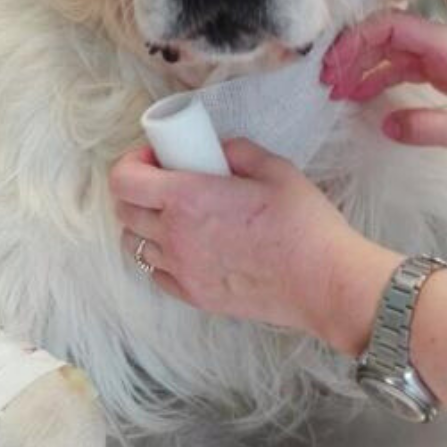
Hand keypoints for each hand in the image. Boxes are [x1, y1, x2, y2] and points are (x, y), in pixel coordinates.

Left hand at [109, 139, 397, 353]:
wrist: (322, 281)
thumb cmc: (303, 224)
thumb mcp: (275, 169)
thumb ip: (238, 152)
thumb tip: (219, 149)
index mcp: (188, 198)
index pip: (124, 180)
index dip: (131, 162)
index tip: (153, 157)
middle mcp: (175, 235)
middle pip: (124, 211)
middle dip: (136, 190)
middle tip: (164, 182)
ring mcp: (182, 270)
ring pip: (135, 245)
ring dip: (145, 225)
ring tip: (175, 216)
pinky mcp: (194, 296)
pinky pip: (157, 274)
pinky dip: (161, 257)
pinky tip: (186, 247)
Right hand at [322, 12, 446, 163]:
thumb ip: (427, 128)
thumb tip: (385, 124)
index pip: (392, 27)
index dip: (356, 42)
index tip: (333, 68)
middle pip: (387, 36)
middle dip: (353, 55)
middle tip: (327, 85)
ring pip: (395, 55)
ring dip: (365, 70)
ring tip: (338, 95)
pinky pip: (408, 72)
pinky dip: (383, 82)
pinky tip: (366, 100)